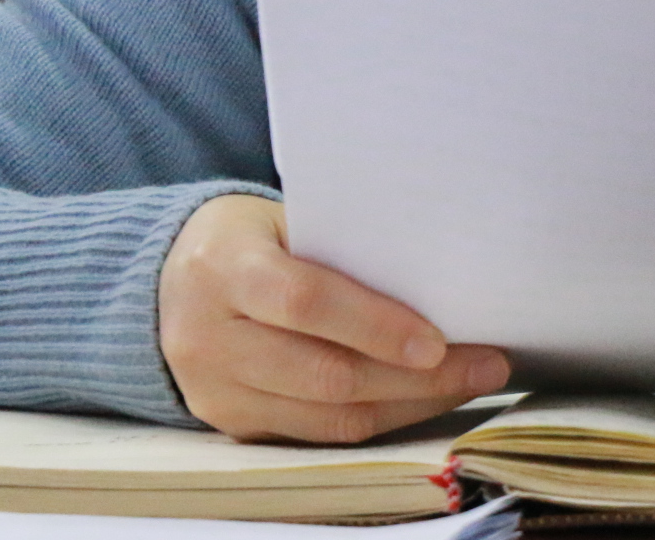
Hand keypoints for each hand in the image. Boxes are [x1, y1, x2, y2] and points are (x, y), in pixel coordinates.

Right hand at [158, 194, 508, 442]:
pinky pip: (317, 435)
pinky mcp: (230, 422)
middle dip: (416, 377)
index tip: (440, 340)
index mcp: (223, 266)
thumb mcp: (285, 220)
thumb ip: (345, 248)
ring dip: (410, 404)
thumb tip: (442, 277)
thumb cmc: (253, 237)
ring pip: (327, 416)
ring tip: (471, 381)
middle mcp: (208, 335)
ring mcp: (214, 388)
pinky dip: (379, 419)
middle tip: (487, 363)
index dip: (375, 325)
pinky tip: (423, 399)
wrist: (167, 278)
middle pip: (324, 373)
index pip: (303, 301)